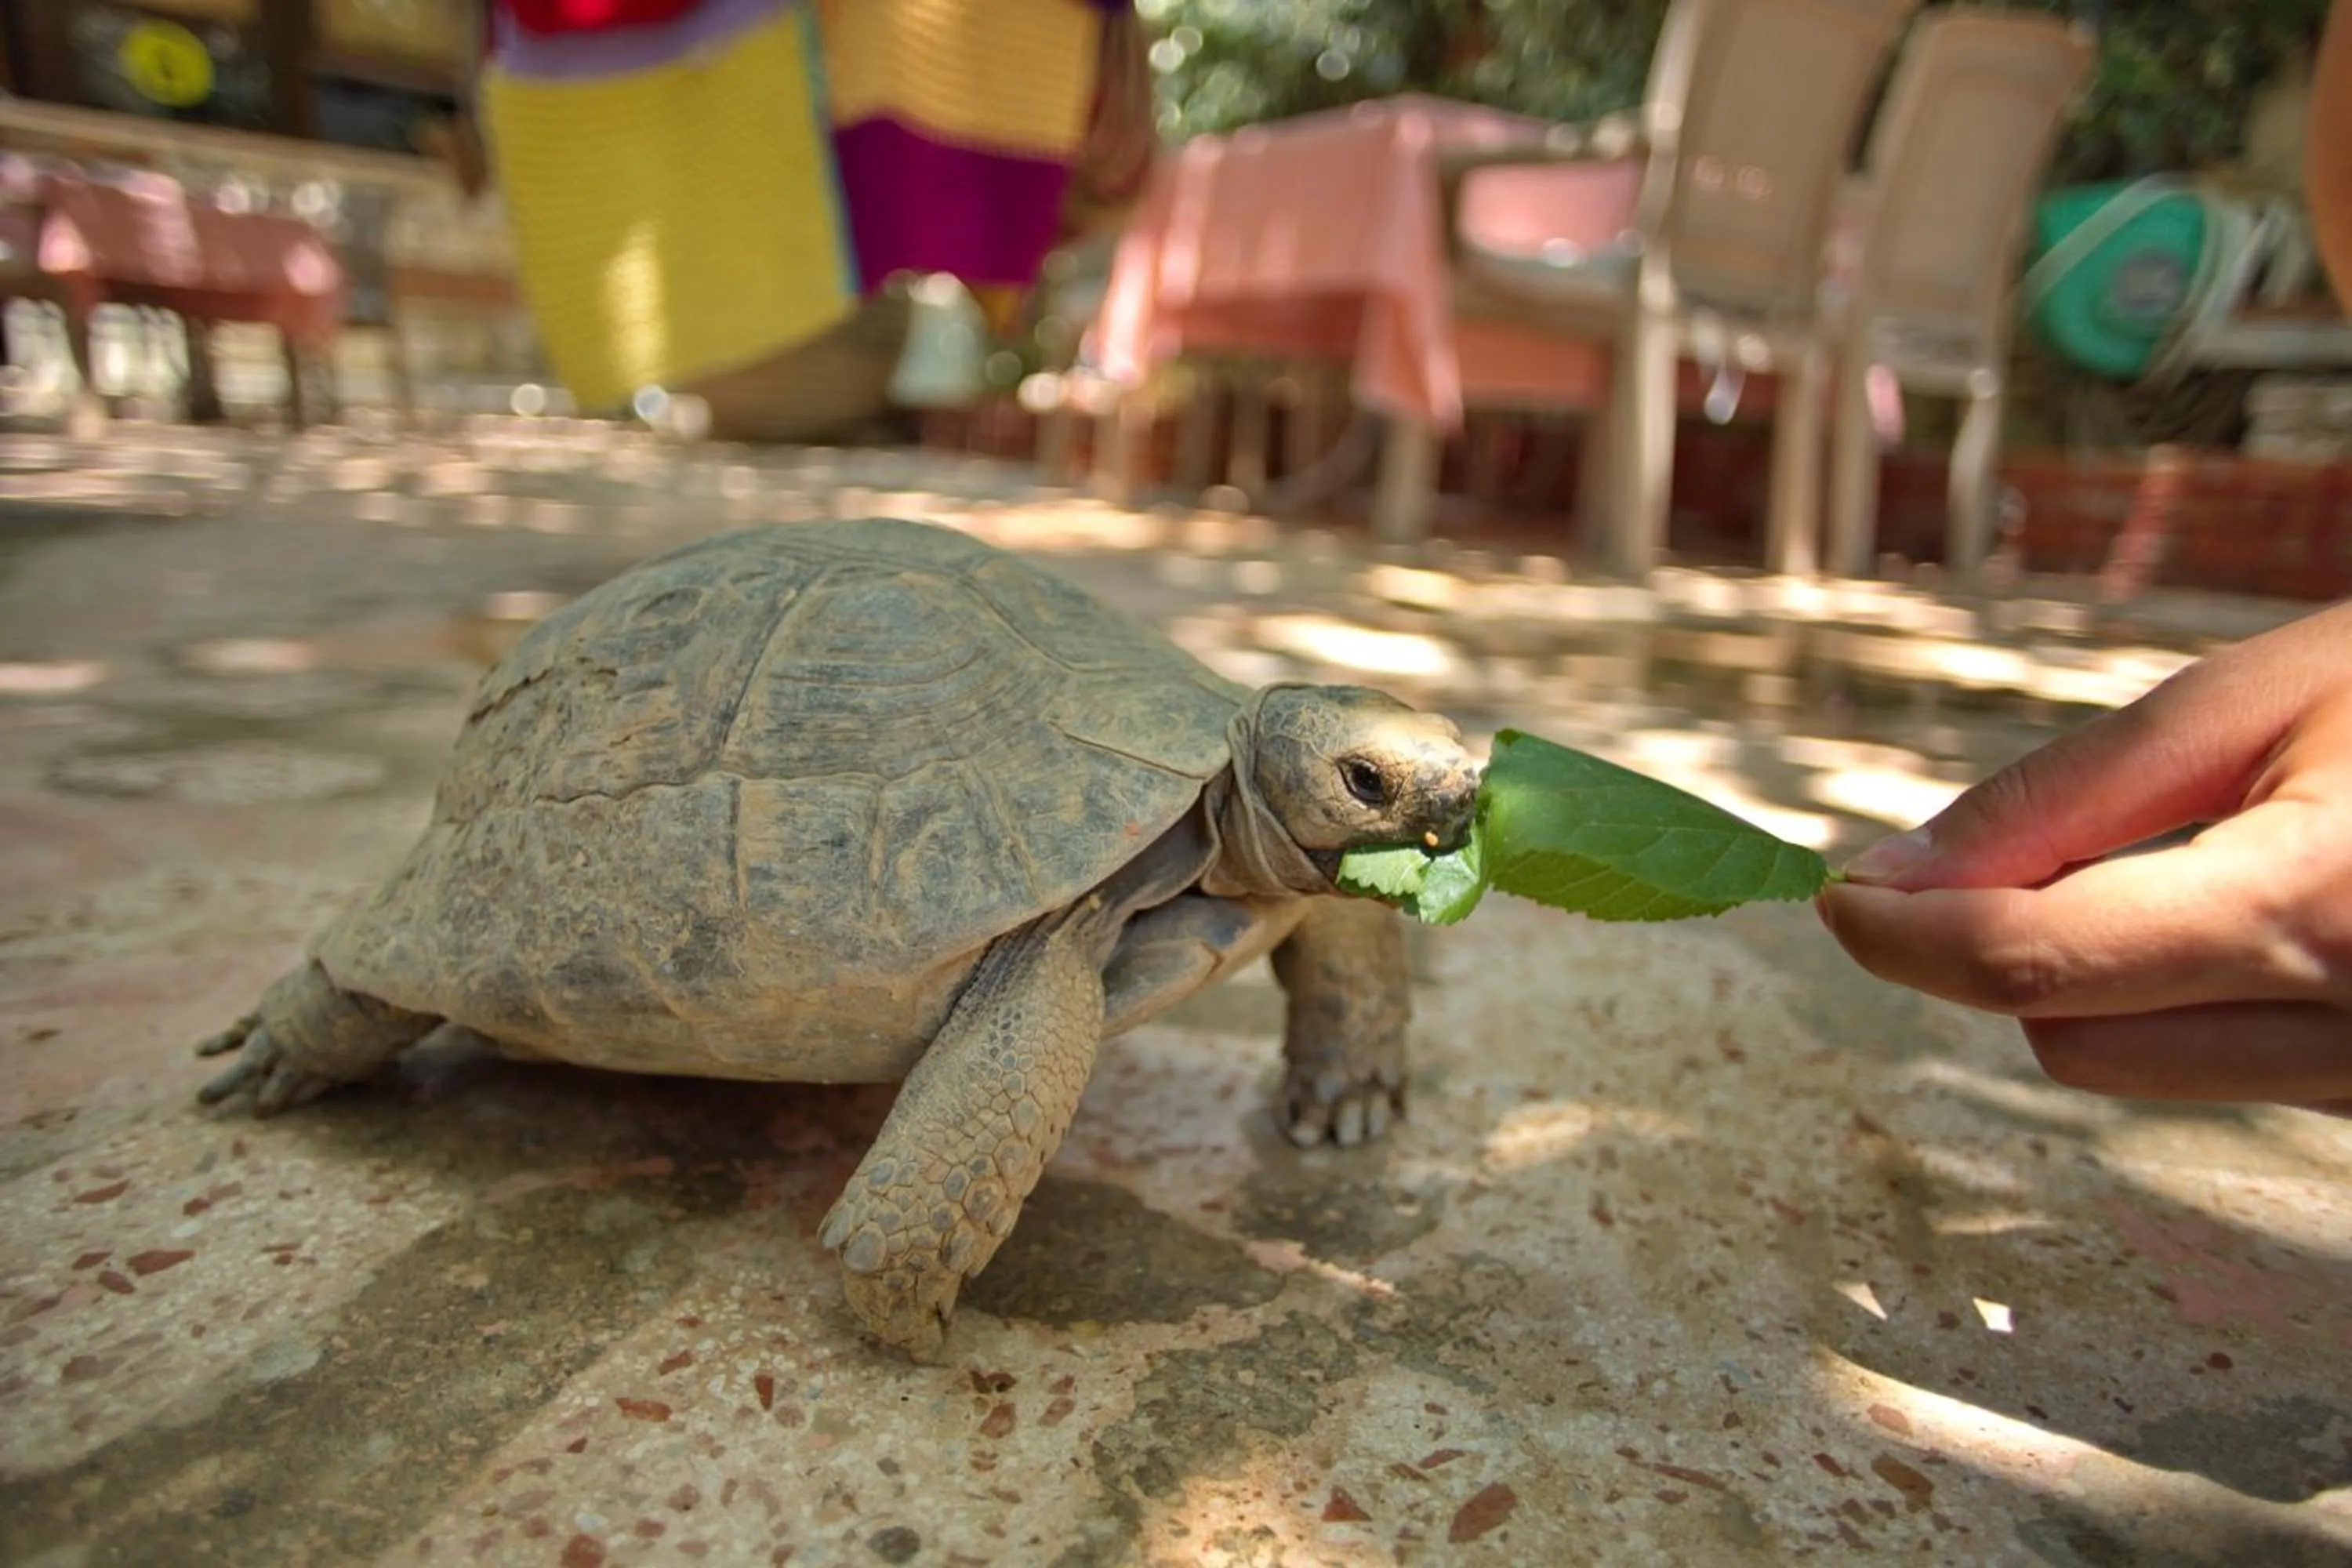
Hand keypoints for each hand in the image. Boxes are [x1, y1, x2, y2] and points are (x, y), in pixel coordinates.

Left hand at [1815, 599, 2351, 1113]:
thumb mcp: (2256, 699)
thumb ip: (2064, 800)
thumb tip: (1893, 873)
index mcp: (2314, 908)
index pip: (2037, 965)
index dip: (1907, 934)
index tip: (1836, 896)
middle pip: (2067, 1038)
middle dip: (2016, 945)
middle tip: (2057, 840)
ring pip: (2139, 1066)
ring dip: (2106, 977)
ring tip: (2206, 853)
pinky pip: (2231, 1070)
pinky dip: (2195, 999)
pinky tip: (2269, 907)